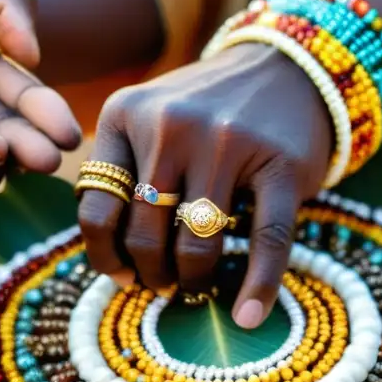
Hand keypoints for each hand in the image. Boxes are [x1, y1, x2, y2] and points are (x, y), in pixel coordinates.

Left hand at [78, 43, 332, 327]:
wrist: (288, 67)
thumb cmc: (208, 110)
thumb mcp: (149, 118)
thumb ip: (123, 170)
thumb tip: (111, 260)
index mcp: (125, 114)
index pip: (94, 207)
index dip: (103, 255)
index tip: (120, 276)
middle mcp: (170, 125)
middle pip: (144, 234)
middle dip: (151, 275)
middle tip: (164, 287)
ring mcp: (228, 142)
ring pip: (195, 244)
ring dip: (193, 282)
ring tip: (197, 289)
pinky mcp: (281, 164)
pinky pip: (265, 240)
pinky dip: (257, 286)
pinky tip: (249, 315)